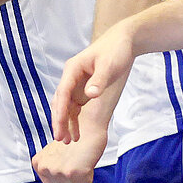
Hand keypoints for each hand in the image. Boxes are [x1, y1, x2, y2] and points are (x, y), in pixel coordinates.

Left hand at [33, 135, 102, 182]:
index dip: (64, 176)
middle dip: (73, 177)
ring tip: (80, 159)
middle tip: (76, 159)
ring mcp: (59, 171)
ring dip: (81, 176)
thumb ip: (53, 172)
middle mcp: (46, 168)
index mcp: (38, 164)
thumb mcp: (55, 154)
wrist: (88, 124)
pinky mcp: (74, 173)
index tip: (67, 163)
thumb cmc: (75, 136)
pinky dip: (89, 174)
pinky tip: (86, 161)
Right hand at [51, 24, 136, 141]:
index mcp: (72, 69)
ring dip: (65, 123)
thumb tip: (90, 95)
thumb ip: (99, 80)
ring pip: (66, 107)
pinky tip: (76, 132)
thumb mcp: (109, 65)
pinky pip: (74, 107)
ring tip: (68, 141)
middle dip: (59, 121)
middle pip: (60, 102)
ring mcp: (76, 84)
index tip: (59, 128)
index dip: (60, 112)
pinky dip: (74, 119)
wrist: (123, 42)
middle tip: (60, 139)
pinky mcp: (83, 89)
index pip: (62, 93)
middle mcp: (70, 77)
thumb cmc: (116, 50)